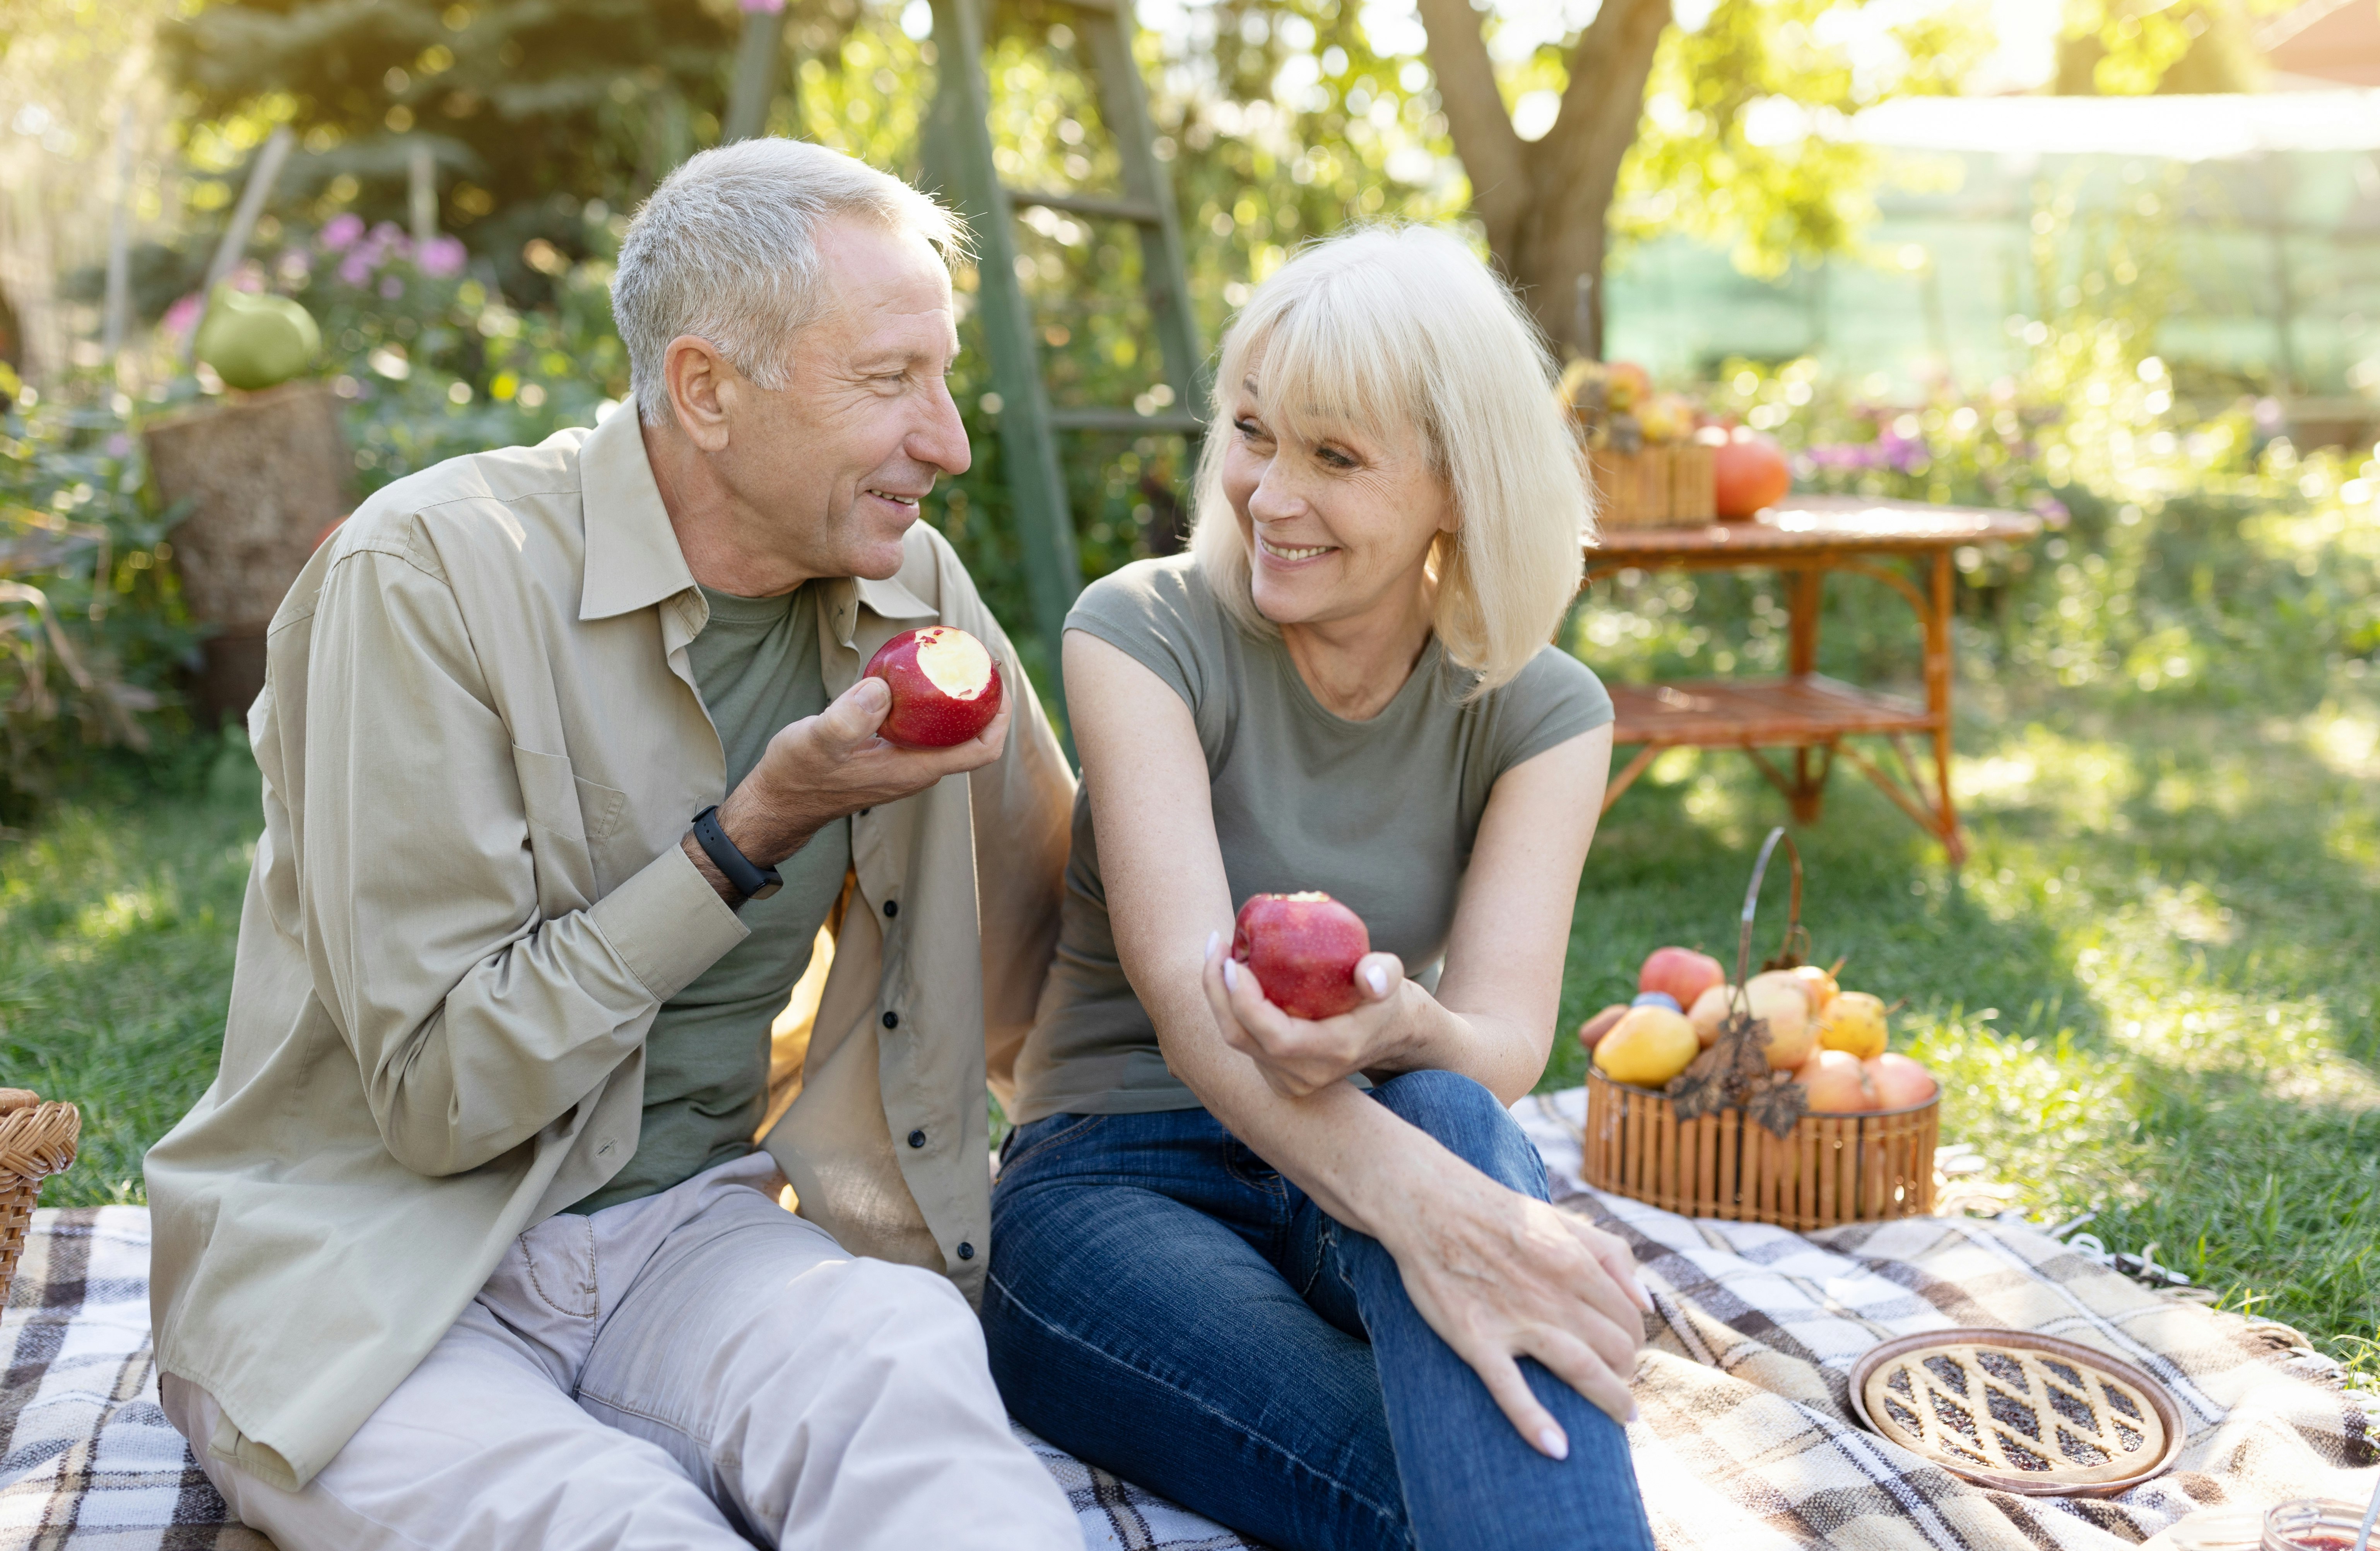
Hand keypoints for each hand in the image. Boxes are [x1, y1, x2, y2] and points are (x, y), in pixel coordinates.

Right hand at [685, 676, 1010, 899]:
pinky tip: (916, 676)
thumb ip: (847, 719)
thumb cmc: (796, 775)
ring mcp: (904, 765)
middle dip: (983, 699)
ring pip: (948, 733)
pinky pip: (924, 729)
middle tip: (978, 656)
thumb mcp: (816, 741)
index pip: (979, 750)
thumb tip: (882, 688)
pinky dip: (930, 703)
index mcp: (914, 770)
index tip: (996, 676)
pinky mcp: (889, 757)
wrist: (777, 802)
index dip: (998, 715)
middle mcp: (917, 770)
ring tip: (954, 659)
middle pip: (971, 737)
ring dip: (958, 700)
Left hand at [1200, 931, 1410, 1098]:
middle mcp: (1307, 1074)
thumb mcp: (1390, 978)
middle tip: (1216, 945)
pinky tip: (1230, 973)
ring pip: (1236, 1039)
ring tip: (1219, 953)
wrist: (1383, 1034)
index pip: (1276, 1037)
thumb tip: (1370, 977)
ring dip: (1219, 995)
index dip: (1245, 1001)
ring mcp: (1289, 1080)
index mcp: (1334, 1051)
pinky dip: (1229, 1006)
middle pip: (1241, 1038)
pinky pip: (1242, 1040)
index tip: (1234, 961)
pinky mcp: (1276, 1075)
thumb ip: (1385, 972)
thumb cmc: (1382, 997)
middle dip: (1218, 991)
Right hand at [1373, 1149, 1652, 1453]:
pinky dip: (1534, 1421)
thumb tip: (1646, 1304)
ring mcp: (1514, 1319)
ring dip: (1609, 1401)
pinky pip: (1510, 1388)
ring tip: (1620, 1419)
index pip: (1629, 1320)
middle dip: (1626, 1373)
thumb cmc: (1498, 1214)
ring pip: (1582, 1370)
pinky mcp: (1475, 1339)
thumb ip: (1612, 1255)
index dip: (1633, 1341)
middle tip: (1617, 1382)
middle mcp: (1554, 1294)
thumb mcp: (1562, 1220)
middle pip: (1616, 1350)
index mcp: (1576, 1264)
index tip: (1622, 1353)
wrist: (1427, 1204)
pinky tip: (1557, 1448)